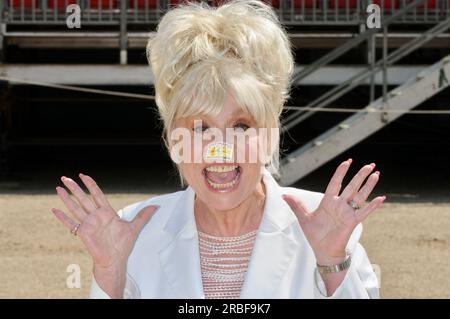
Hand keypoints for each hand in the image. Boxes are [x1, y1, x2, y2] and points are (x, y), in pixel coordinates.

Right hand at [51, 173, 158, 296]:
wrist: (115, 260)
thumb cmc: (123, 245)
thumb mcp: (135, 227)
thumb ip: (143, 215)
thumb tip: (156, 206)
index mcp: (107, 212)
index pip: (97, 195)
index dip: (91, 185)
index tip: (84, 175)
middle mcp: (96, 216)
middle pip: (83, 198)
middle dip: (75, 188)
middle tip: (65, 177)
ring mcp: (88, 224)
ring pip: (75, 208)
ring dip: (66, 198)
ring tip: (58, 188)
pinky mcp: (83, 233)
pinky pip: (70, 224)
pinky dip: (62, 218)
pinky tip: (54, 210)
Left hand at [282, 159, 385, 264]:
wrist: (322, 251)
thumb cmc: (314, 235)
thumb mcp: (303, 218)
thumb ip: (296, 205)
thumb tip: (283, 195)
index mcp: (328, 201)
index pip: (335, 183)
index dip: (341, 172)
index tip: (348, 161)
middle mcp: (339, 205)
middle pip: (351, 186)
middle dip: (360, 175)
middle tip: (370, 164)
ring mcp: (347, 213)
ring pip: (360, 196)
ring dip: (368, 185)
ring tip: (376, 173)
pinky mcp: (352, 222)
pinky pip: (364, 212)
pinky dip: (372, 205)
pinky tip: (381, 197)